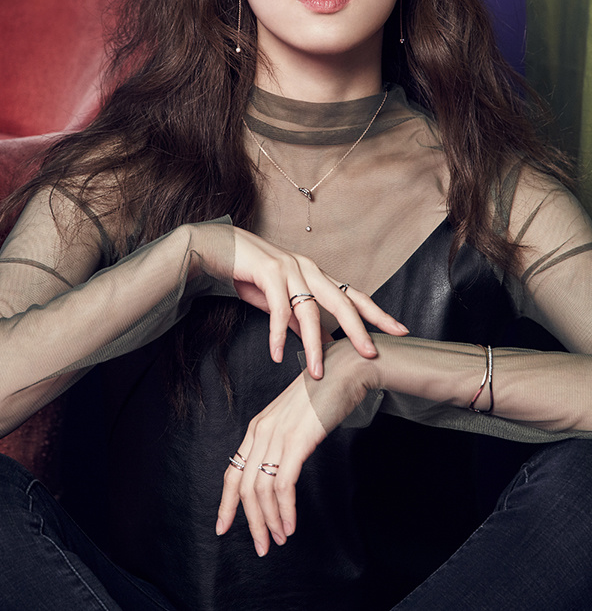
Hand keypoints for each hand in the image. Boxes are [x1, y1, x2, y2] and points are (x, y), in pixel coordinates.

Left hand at [216, 342, 369, 555]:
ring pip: (261, 490)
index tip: (223, 527)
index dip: (226, 504)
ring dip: (270, 521)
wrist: (344, 370)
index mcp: (258, 427)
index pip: (232, 471)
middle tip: (261, 546)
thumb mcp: (293, 418)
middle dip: (251, 522)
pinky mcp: (297, 440)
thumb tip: (278, 470)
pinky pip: (283, 485)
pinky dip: (285, 510)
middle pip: (244, 487)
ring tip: (279, 538)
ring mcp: (278, 435)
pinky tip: (290, 524)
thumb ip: (282, 440)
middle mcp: (262, 431)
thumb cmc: (324, 393)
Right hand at [231, 227, 407, 377]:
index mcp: (316, 275)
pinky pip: (278, 309)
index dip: (377, 314)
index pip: (354, 296)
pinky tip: (276, 355)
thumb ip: (301, 320)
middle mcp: (308, 269)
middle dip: (358, 329)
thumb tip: (321, 342)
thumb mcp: (281, 300)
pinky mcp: (268, 273)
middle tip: (372, 354)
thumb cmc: (251, 274)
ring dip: (313, 345)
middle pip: (342, 301)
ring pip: (309, 311)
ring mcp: (290, 269)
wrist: (220, 247)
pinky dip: (276, 335)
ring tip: (317, 372)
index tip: (400, 331)